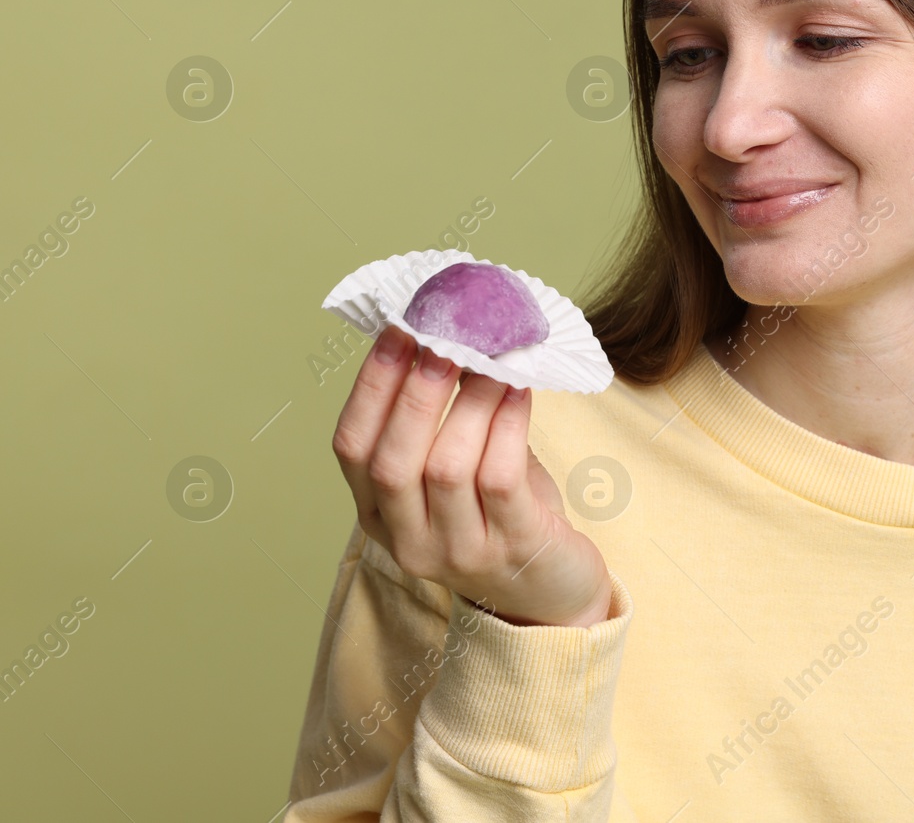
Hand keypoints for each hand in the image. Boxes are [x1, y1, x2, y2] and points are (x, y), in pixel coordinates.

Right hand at [330, 325, 611, 627]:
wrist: (552, 594)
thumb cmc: (502, 515)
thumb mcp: (455, 473)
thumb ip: (442, 419)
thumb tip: (450, 333)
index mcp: (380, 515)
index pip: (352, 448)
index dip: (370, 386)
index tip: (396, 329)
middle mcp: (409, 539)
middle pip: (393, 462)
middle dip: (414, 391)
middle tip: (442, 338)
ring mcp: (459, 551)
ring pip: (448, 467)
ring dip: (469, 402)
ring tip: (492, 357)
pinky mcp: (513, 548)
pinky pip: (502, 479)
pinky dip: (508, 426)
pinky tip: (519, 390)